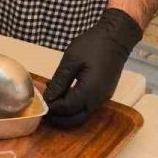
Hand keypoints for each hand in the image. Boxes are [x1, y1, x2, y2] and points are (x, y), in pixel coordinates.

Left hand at [44, 9, 141, 128]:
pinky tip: (64, 95)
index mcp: (89, 91)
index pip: (66, 108)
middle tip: (44, 108)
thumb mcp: (71, 60)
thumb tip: (48, 98)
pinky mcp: (104, 94)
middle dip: (58, 117)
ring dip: (66, 113)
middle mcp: (98, 100)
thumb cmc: (93, 45)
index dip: (52, 108)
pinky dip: (74, 107)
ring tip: (52, 102)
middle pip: (75, 119)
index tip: (40, 101)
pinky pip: (87, 107)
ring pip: (82, 115)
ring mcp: (103, 98)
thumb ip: (60, 81)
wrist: (116, 38)